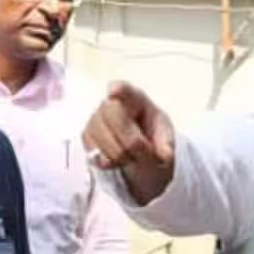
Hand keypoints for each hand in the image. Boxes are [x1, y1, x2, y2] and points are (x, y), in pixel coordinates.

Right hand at [84, 81, 175, 204]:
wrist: (141, 153)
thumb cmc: (154, 139)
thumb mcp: (166, 141)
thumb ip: (166, 147)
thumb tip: (163, 154)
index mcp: (136, 99)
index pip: (125, 89)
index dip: (119, 89)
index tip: (114, 92)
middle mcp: (112, 105)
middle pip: (114, 118)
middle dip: (132, 142)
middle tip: (144, 152)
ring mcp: (96, 119)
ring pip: (105, 141)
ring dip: (123, 156)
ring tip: (133, 156)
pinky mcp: (87, 137)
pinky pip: (96, 154)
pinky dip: (111, 163)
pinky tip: (119, 160)